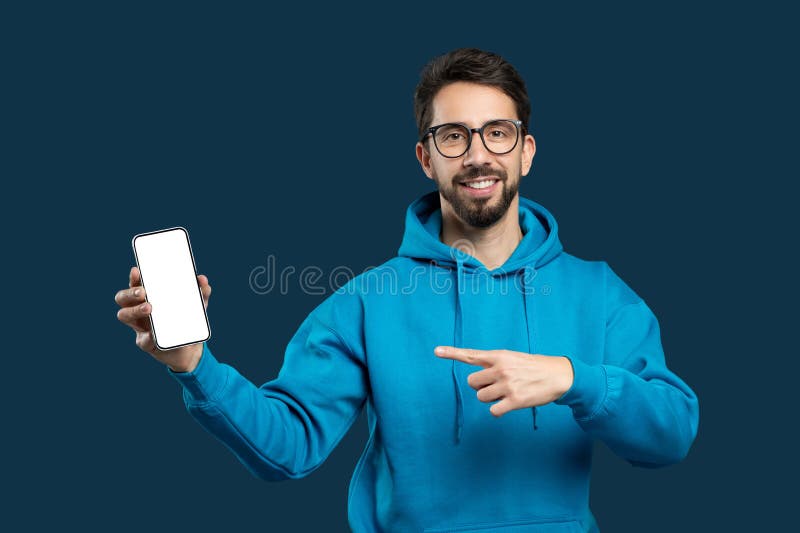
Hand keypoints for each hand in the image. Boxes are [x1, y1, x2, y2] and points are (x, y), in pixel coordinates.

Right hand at [115, 266, 211, 372]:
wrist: (189, 347)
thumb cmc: (187, 319)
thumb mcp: (198, 305)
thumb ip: (201, 292)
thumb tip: (203, 279)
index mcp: (149, 296)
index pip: (135, 283)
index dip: (133, 277)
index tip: (137, 271)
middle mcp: (139, 309)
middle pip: (122, 297)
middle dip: (130, 293)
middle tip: (143, 292)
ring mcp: (140, 326)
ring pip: (124, 315)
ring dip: (134, 310)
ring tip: (149, 308)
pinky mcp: (146, 342)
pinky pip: (142, 340)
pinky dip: (147, 337)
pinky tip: (153, 335)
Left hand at [434, 346, 573, 416]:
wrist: (559, 375)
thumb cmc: (533, 367)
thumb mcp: (513, 357)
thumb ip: (493, 363)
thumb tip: (476, 377)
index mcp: (499, 356)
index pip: (471, 354)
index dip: (451, 353)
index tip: (436, 351)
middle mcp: (501, 369)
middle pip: (472, 382)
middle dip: (480, 386)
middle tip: (496, 385)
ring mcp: (507, 385)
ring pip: (481, 397)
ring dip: (490, 398)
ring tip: (506, 393)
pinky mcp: (515, 401)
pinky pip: (493, 410)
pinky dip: (498, 410)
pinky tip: (509, 404)